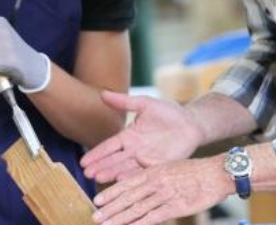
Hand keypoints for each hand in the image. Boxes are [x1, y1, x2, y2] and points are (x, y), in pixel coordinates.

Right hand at [81, 91, 204, 182]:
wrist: (192, 123)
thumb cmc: (169, 112)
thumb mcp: (145, 104)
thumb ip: (125, 101)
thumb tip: (102, 93)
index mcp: (129, 136)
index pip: (109, 147)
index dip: (96, 154)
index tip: (83, 161)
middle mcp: (134, 151)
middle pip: (114, 160)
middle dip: (100, 167)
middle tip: (87, 174)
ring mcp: (146, 160)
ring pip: (125, 169)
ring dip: (112, 174)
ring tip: (99, 178)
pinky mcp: (159, 167)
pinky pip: (144, 173)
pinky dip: (132, 177)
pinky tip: (122, 181)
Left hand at [92, 157, 232, 224]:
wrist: (216, 173)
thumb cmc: (194, 171)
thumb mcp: (169, 167)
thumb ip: (152, 176)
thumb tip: (136, 183)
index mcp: (154, 171)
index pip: (127, 183)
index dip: (111, 193)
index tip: (98, 201)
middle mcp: (156, 182)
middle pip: (128, 197)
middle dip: (111, 209)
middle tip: (96, 217)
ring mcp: (165, 194)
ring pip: (138, 208)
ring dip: (121, 218)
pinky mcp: (176, 206)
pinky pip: (155, 216)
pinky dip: (141, 223)